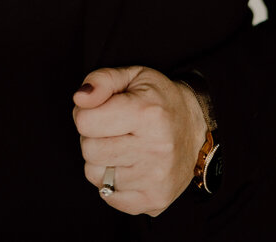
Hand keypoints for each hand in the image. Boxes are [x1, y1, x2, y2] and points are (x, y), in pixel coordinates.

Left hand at [72, 66, 205, 216]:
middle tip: (112, 128)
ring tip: (122, 145)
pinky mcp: (154, 201)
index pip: (85, 121)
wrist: (195, 130)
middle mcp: (155, 149)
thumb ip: (101, 80)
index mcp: (148, 113)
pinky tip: (129, 165)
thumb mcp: (133, 75)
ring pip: (95, 175)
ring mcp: (156, 179)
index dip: (86, 112)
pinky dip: (112, 181)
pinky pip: (108, 196)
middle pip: (89, 149)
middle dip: (93, 136)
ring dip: (102, 160)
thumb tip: (80, 98)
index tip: (102, 109)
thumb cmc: (159, 100)